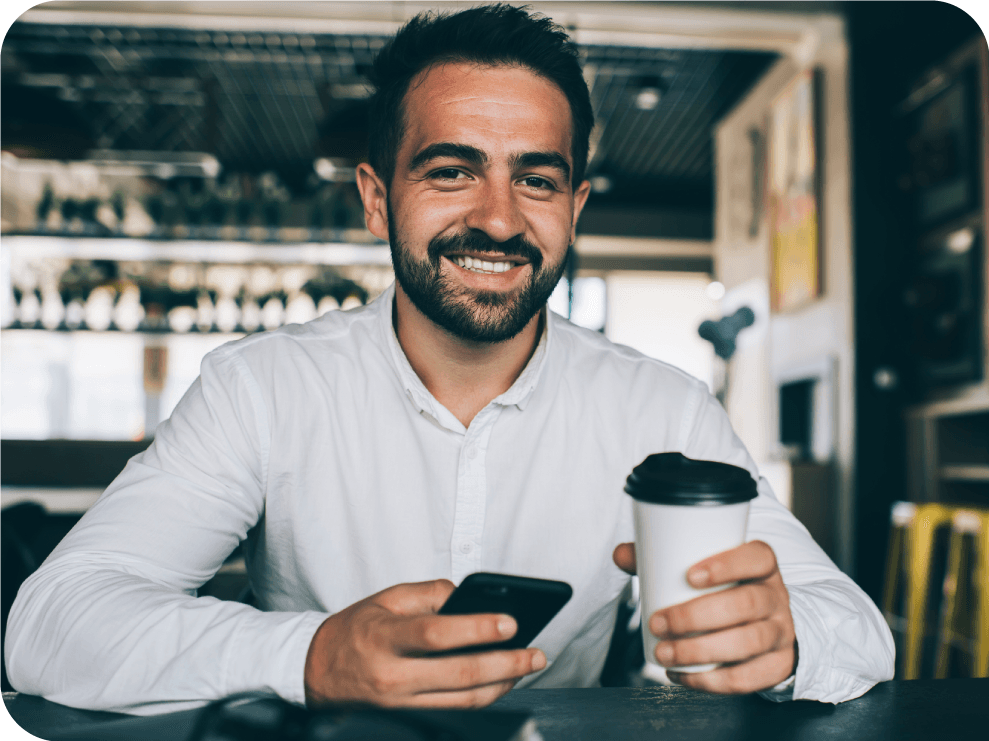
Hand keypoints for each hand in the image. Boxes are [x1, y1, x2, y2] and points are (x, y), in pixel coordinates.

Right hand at [304, 579, 545, 707]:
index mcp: (384, 636)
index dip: (477, 628)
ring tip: (526, 667)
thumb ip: (430, 593)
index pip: (437, 633)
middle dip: (506, 665)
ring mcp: (398, 704)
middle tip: (535, 653)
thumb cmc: (355, 630)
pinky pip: (452, 713)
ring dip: (502, 686)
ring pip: (462, 702)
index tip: (511, 622)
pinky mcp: (405, 720)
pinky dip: (482, 699)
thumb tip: (470, 598)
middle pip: (459, 675)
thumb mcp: (386, 598)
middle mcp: (392, 675)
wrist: (314, 672)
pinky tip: (500, 683)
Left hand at [613, 540, 796, 693]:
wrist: (764, 624)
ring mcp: (781, 632)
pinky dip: (712, 682)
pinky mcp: (777, 665)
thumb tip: (621, 553)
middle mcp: (776, 597)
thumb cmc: (725, 590)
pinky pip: (749, 677)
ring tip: (665, 653)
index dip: (727, 565)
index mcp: (761, 566)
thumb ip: (662, 558)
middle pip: (747, 604)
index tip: (689, 575)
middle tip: (659, 623)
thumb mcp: (703, 568)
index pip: (757, 557)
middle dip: (697, 616)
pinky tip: (683, 676)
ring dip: (700, 651)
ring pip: (749, 642)